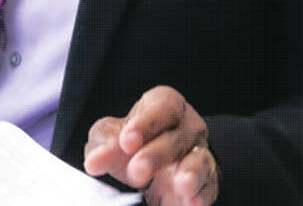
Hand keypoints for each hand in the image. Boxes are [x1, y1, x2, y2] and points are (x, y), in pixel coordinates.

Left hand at [83, 86, 218, 205]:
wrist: (151, 168)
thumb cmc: (131, 143)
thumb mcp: (112, 137)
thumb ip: (103, 146)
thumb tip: (94, 162)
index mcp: (165, 106)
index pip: (161, 108)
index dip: (145, 123)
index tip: (126, 142)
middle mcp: (187, 127)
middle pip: (176, 137)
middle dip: (156, 155)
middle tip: (136, 172)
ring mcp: (199, 154)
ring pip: (198, 161)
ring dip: (190, 173)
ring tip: (181, 185)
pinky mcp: (207, 182)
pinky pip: (208, 186)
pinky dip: (201, 195)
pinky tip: (192, 202)